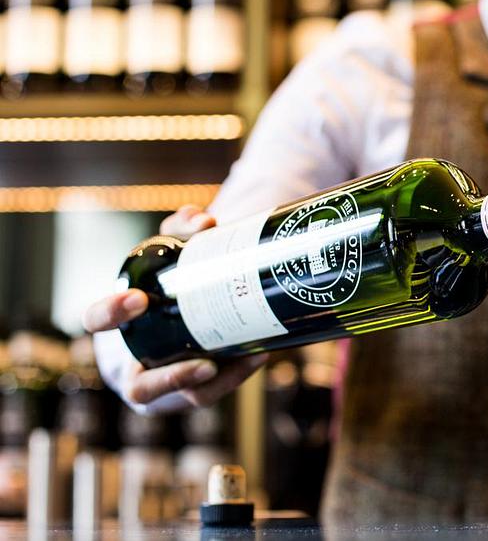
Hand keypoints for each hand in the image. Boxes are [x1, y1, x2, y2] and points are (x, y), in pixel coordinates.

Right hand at [84, 204, 268, 407]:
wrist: (180, 319)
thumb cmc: (166, 288)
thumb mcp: (168, 257)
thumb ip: (179, 234)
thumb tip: (202, 218)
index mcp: (120, 329)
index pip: (97, 323)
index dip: (111, 314)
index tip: (140, 299)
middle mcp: (137, 366)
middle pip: (140, 388)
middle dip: (171, 378)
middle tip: (206, 362)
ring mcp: (168, 387)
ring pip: (188, 398)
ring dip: (220, 383)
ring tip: (249, 356)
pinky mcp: (197, 393)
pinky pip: (217, 393)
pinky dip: (238, 374)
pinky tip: (260, 354)